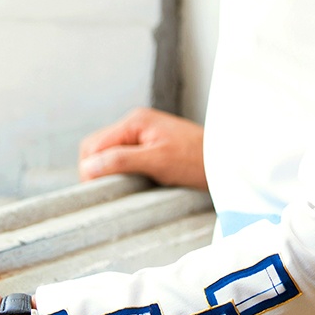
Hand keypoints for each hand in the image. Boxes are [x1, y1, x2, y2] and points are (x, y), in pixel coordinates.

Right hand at [79, 107, 206, 189]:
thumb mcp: (157, 162)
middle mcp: (136, 124)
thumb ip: (122, 160)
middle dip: (98, 170)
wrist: (225, 162)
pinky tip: (132, 183)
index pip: (94, 145)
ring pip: (110, 154)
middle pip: (98, 148)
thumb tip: (89, 166)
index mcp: (134, 121)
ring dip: (110, 172)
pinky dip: (123, 171)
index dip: (90, 169)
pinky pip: (124, 158)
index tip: (97, 191)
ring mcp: (143, 134)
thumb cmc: (196, 161)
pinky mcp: (150, 146)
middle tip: (109, 192)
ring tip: (122, 189)